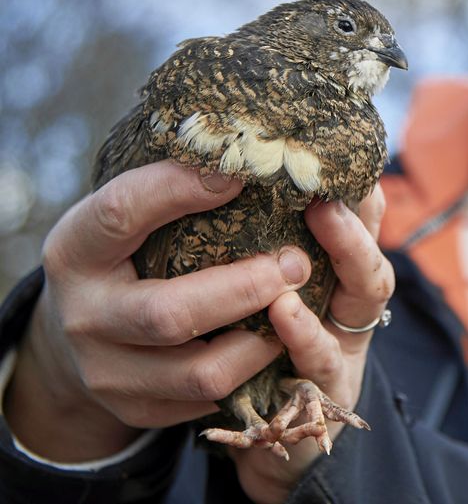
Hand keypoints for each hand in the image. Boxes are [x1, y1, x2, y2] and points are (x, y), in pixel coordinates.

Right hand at [4, 160, 313, 461]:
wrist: (84, 327)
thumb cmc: (127, 250)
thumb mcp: (129, 215)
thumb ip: (172, 189)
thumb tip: (251, 153)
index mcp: (76, 250)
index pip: (122, 213)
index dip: (180, 191)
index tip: (240, 174)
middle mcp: (85, 316)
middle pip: (168, 313)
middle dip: (245, 287)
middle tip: (296, 262)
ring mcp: (108, 372)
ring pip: (200, 372)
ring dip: (261, 339)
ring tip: (295, 302)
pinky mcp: (138, 409)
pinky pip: (209, 401)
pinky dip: (252, 369)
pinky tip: (273, 337)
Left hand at [230, 186, 393, 503]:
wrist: (264, 438)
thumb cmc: (260, 351)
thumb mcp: (263, 288)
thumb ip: (260, 242)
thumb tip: (226, 171)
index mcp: (336, 270)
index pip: (359, 214)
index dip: (355, 179)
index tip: (339, 143)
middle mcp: (351, 300)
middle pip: (371, 232)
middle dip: (358, 202)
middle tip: (332, 169)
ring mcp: (348, 342)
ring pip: (365, 290)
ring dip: (348, 250)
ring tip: (324, 215)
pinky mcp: (328, 391)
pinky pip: (321, 358)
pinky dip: (305, 332)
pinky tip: (284, 310)